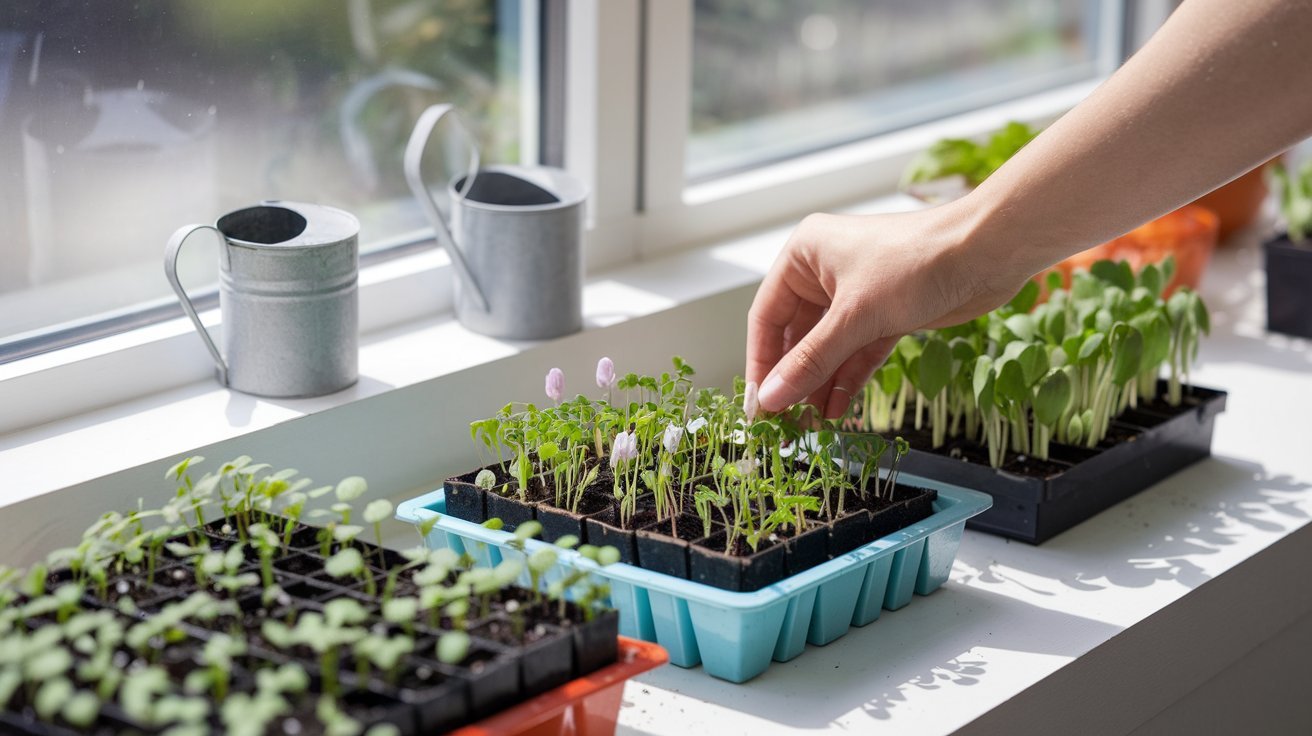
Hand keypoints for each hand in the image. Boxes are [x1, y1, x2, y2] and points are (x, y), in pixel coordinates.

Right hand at [745, 203, 1027, 417]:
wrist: (988, 252)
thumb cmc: (918, 261)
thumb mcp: (856, 317)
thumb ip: (812, 361)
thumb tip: (772, 398)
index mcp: (805, 255)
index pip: (767, 317)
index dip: (761, 364)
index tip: (758, 406)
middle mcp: (825, 272)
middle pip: (796, 336)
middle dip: (793, 379)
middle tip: (784, 422)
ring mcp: (856, 293)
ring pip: (827, 348)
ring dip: (820, 385)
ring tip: (811, 425)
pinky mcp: (885, 313)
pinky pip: (856, 351)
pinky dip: (848, 378)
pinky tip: (837, 408)